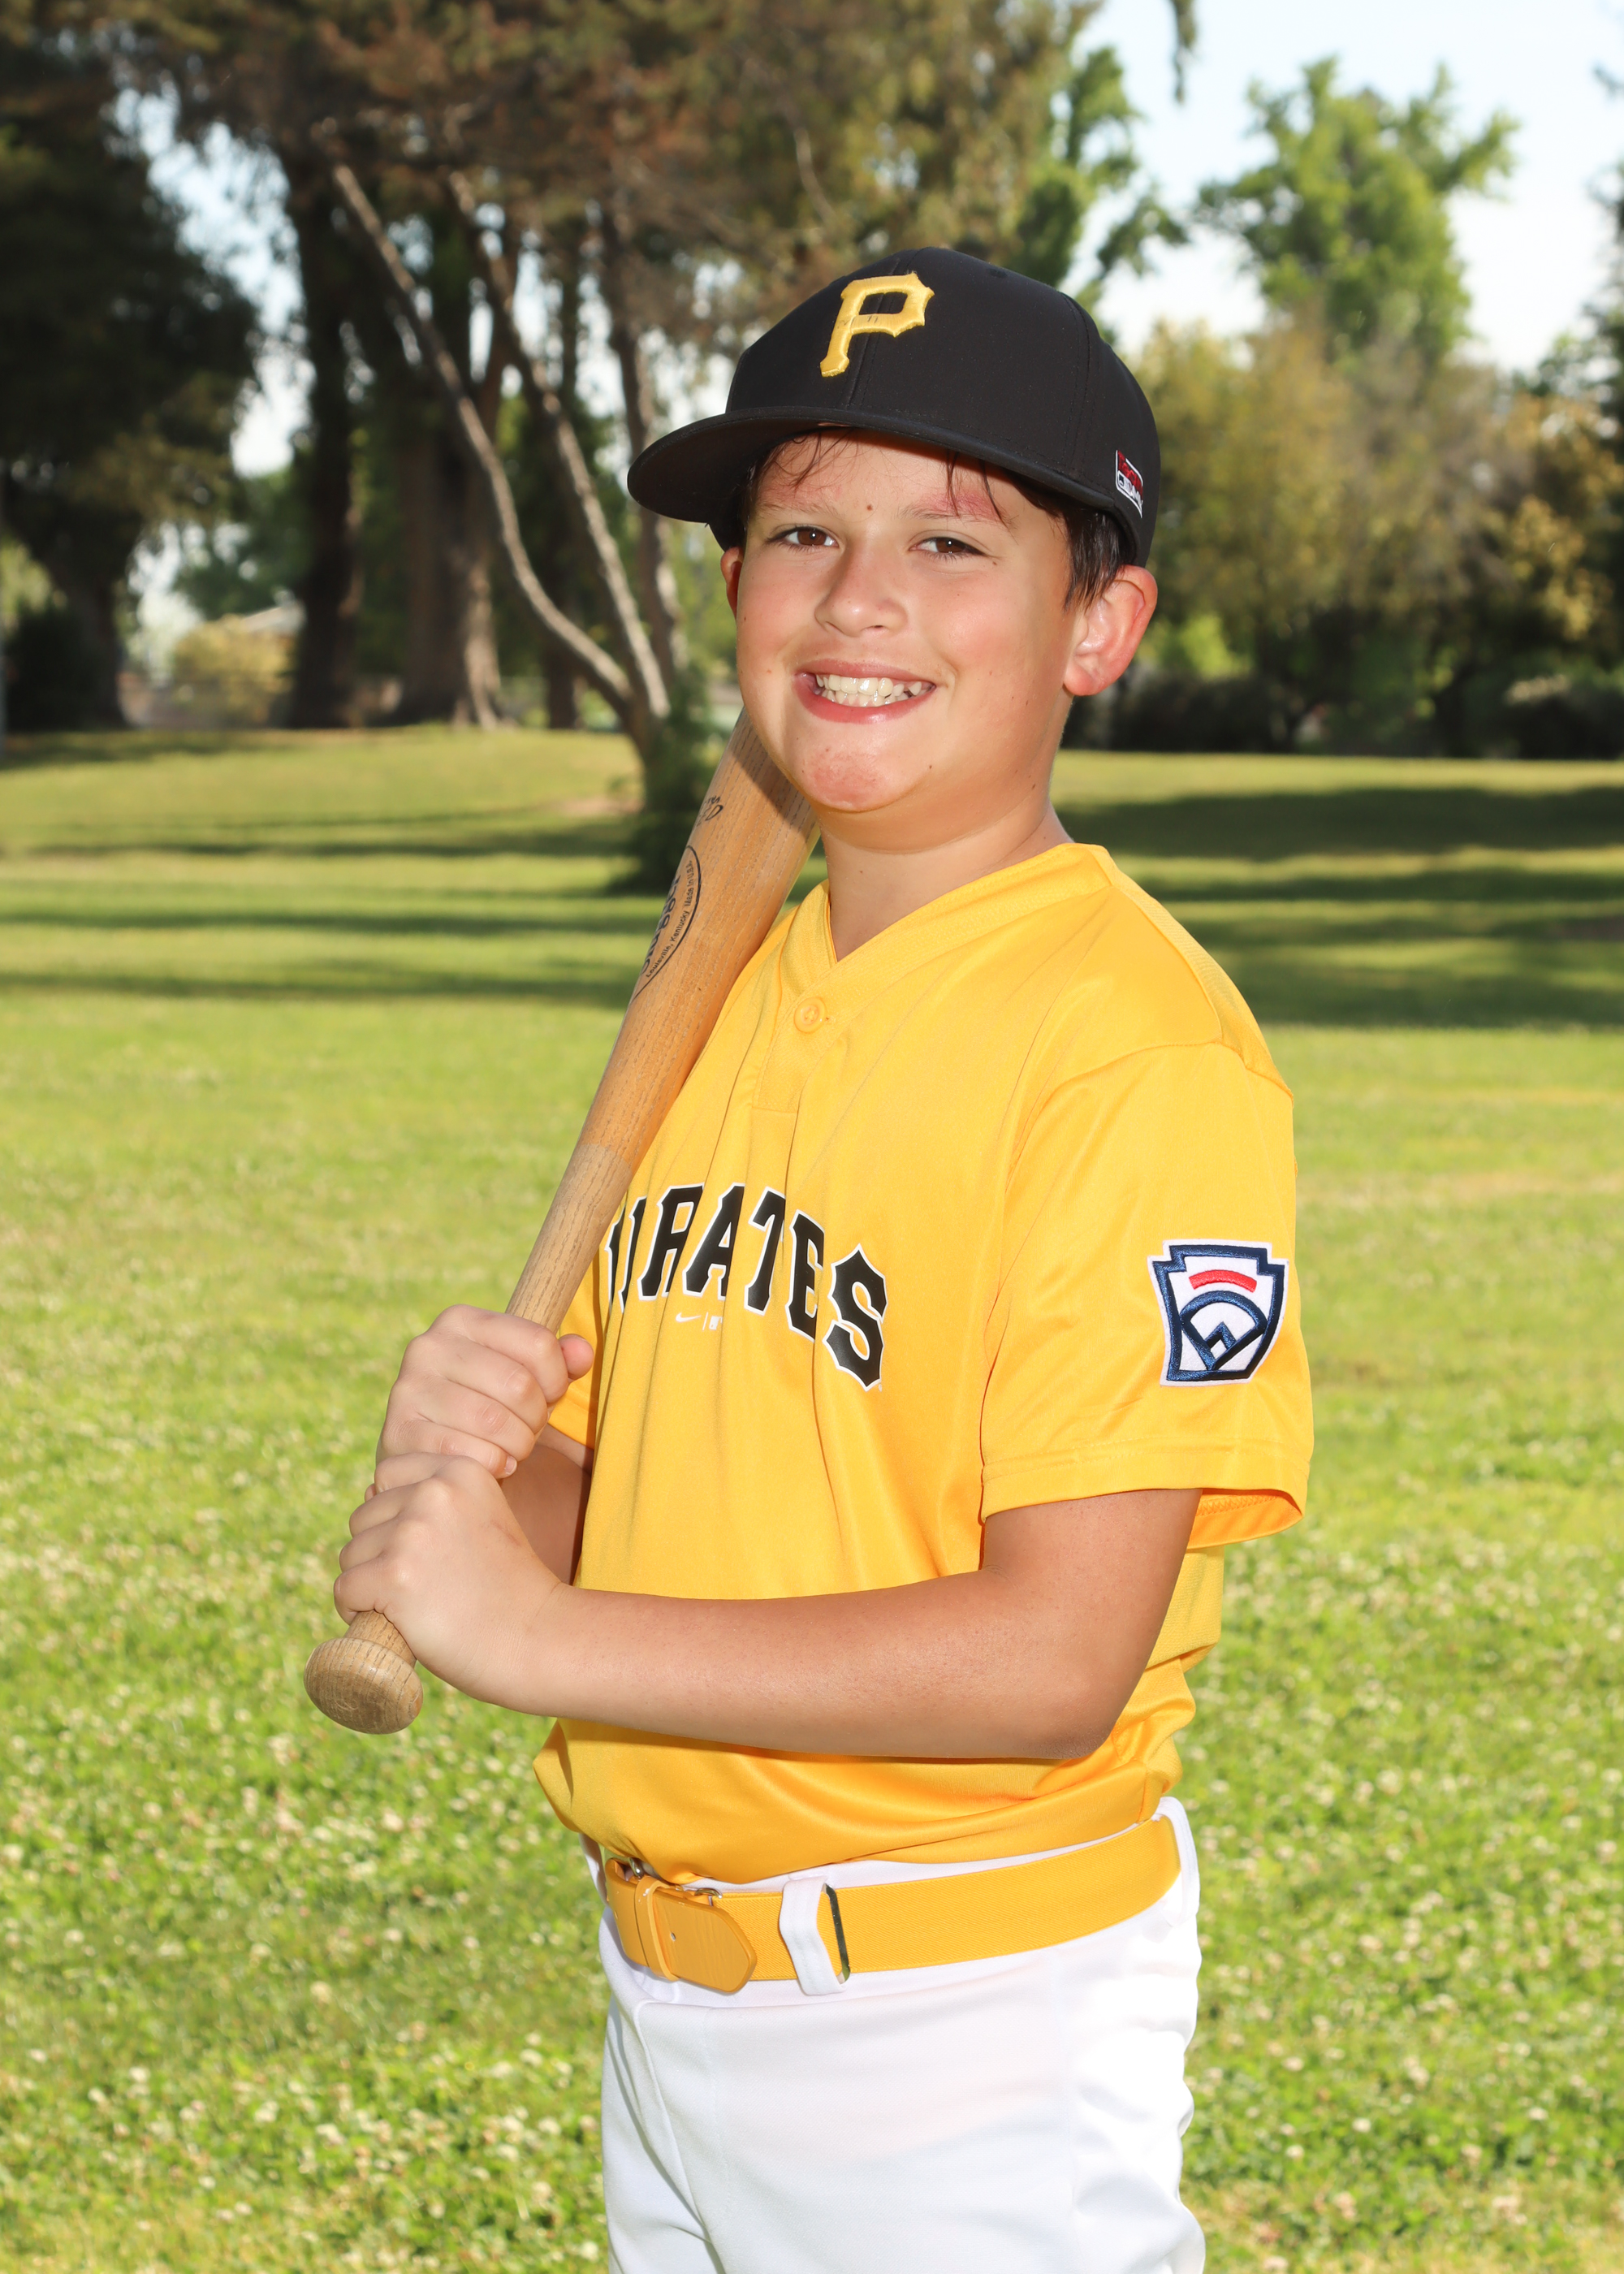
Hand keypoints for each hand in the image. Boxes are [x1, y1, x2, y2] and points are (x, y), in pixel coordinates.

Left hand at [336, 1454, 564, 1711]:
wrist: (538, 1639)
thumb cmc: (507, 1586)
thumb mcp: (483, 1518)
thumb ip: (435, 1499)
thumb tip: (366, 1491)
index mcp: (460, 1470)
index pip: (387, 1474)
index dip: (394, 1514)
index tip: (425, 1548)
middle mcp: (434, 1491)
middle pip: (363, 1517)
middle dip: (379, 1552)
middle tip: (422, 1585)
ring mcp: (413, 1532)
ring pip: (351, 1555)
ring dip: (368, 1583)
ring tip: (413, 1605)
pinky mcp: (394, 1576)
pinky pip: (345, 1589)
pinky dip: (356, 1611)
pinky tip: (392, 1622)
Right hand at [376, 1306, 592, 1482]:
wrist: (435, 1452)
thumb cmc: (491, 1406)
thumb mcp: (528, 1376)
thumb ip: (560, 1362)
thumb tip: (581, 1352)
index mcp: (460, 1320)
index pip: (539, 1343)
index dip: (558, 1379)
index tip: (549, 1396)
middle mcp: (427, 1347)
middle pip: (518, 1385)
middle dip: (536, 1418)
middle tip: (529, 1430)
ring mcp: (408, 1390)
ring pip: (495, 1422)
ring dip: (518, 1446)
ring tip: (512, 1448)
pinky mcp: (399, 1434)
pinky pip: (470, 1454)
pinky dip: (494, 1466)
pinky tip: (492, 1464)